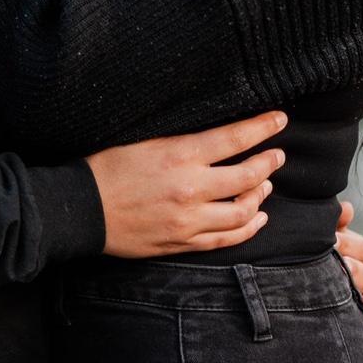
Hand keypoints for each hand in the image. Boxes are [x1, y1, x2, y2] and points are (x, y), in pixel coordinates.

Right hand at [86, 112, 287, 257]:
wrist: (83, 209)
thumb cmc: (109, 166)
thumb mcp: (145, 138)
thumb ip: (183, 138)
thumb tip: (215, 132)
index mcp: (180, 155)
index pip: (236, 138)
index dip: (263, 127)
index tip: (280, 119)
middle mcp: (191, 189)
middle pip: (248, 176)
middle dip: (269, 162)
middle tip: (278, 155)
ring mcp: (189, 220)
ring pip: (243, 212)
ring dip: (260, 195)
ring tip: (265, 183)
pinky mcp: (183, 242)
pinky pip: (226, 239)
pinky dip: (248, 228)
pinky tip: (257, 218)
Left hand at [336, 200, 362, 343]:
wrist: (312, 273)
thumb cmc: (329, 250)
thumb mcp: (333, 235)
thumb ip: (339, 223)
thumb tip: (346, 209)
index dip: (356, 246)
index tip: (333, 241)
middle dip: (358, 273)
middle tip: (339, 267)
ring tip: (356, 300)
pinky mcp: (360, 327)